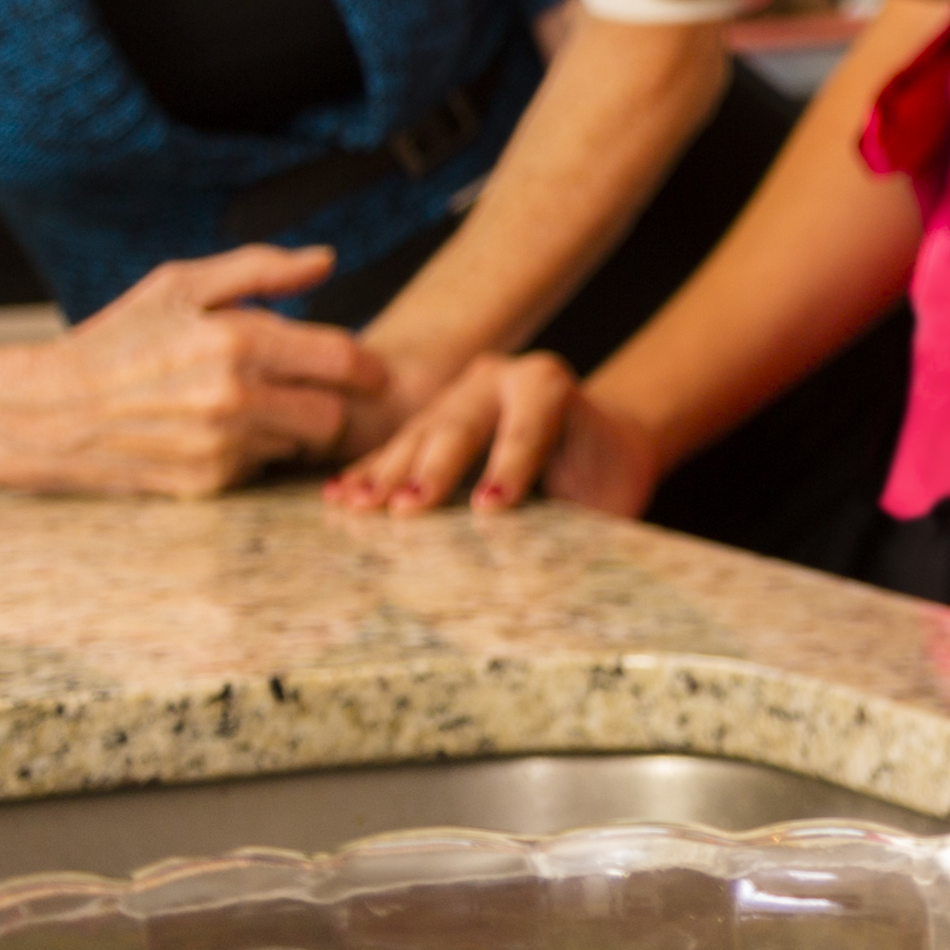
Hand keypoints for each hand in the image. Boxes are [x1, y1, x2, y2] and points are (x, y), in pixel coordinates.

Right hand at [0, 246, 383, 495]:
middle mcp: (233, 399)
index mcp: (235, 341)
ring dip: (290, 426)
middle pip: (335, 413)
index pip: (344, 358)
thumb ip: (260, 268)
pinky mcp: (204, 483)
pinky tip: (220, 430)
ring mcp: (219, 447)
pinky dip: (252, 451)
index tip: (366, 367)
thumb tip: (326, 260)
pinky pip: (259, 468)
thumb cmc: (118, 339)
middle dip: (332, 401)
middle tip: (312, 389)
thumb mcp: (180, 284)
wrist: (45, 411)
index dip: (365, 365)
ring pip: (298, 443)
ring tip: (253, 405)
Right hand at [328, 349, 665, 518]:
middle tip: (406, 509)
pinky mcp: (430, 416)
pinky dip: (369, 473)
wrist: (600, 440)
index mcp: (548, 386)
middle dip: (432, 469)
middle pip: (461, 426)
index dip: (509, 465)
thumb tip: (549, 571)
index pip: (526, 427)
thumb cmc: (605, 473)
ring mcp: (458, 393)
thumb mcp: (610, 494)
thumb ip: (584, 515)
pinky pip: (394, 446)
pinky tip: (339, 497)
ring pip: (419, 435)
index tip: (490, 505)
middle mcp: (499, 378)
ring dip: (386, 475)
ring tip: (357, 508)